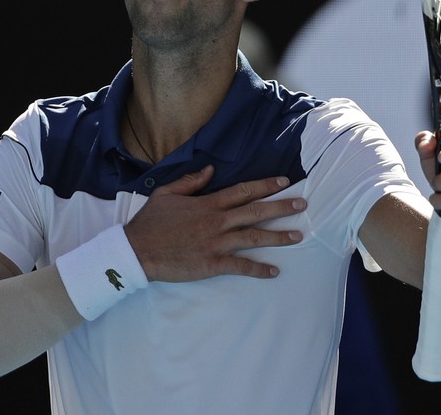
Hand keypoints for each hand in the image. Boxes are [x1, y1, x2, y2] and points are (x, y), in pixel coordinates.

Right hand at [124, 165, 305, 281]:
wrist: (137, 250)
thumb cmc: (150, 222)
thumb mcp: (166, 194)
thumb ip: (190, 181)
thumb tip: (211, 169)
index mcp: (207, 203)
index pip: (243, 191)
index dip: (265, 185)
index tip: (284, 182)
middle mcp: (217, 221)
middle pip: (256, 211)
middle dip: (282, 207)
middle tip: (302, 204)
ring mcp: (216, 243)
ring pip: (254, 237)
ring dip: (278, 236)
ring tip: (298, 236)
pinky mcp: (212, 263)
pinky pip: (241, 266)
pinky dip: (259, 269)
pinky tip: (274, 271)